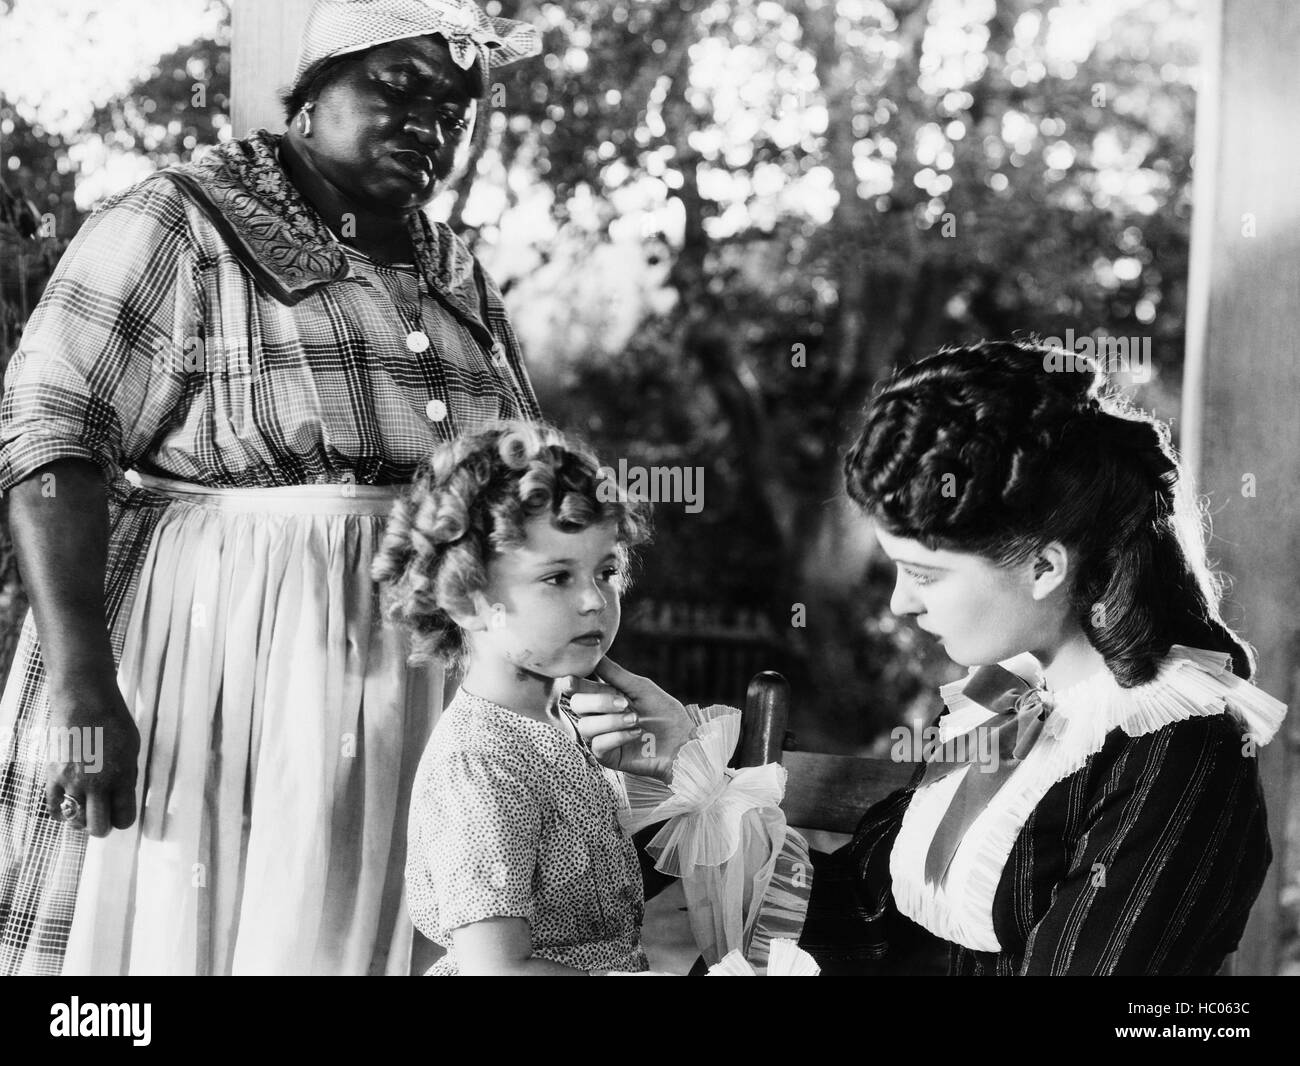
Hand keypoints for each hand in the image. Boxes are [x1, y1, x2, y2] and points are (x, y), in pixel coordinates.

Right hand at [44, 675, 139, 836]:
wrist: (83, 700)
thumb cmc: (113, 720)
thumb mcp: (132, 749)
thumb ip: (127, 776)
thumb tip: (122, 797)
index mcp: (121, 777)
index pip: (124, 818)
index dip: (124, 819)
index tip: (122, 813)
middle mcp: (96, 784)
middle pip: (99, 827)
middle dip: (103, 826)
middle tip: (104, 816)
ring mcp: (71, 782)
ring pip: (75, 821)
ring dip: (82, 819)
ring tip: (87, 808)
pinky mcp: (52, 776)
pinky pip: (54, 808)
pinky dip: (62, 812)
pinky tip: (70, 804)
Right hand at [565, 657, 692, 783]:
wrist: (682, 743)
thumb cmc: (665, 713)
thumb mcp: (642, 688)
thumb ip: (616, 674)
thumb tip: (595, 654)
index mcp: (606, 696)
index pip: (580, 687)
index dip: (572, 683)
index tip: (572, 682)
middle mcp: (600, 715)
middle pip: (578, 705)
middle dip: (599, 701)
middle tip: (625, 703)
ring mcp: (602, 736)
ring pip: (586, 726)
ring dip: (611, 720)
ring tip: (635, 720)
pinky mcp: (607, 756)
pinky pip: (597, 745)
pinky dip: (616, 736)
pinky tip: (635, 733)